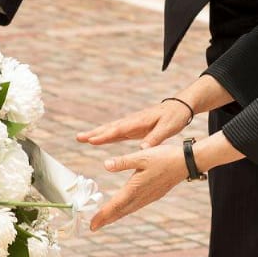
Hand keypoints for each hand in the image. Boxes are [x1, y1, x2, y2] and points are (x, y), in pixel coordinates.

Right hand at [77, 99, 191, 149]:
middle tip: (78, 137)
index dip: (105, 135)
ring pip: (111, 129)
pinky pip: (117, 132)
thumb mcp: (167, 128)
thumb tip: (142, 148)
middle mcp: (132, 122)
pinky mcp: (134, 127)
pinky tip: (98, 139)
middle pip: (110, 128)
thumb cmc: (174, 117)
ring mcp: (132, 124)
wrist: (179, 107)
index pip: (119, 130)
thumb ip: (155, 138)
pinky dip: (106, 135)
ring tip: (81, 138)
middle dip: (94, 133)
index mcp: (139, 122)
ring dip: (96, 134)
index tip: (92, 140)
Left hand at [90, 142, 186, 230]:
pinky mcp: (154, 194)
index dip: (102, 216)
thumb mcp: (142, 156)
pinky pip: (136, 206)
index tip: (92, 225)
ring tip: (105, 220)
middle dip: (106, 220)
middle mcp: (141, 196)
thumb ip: (123, 162)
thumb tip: (105, 165)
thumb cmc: (164, 157)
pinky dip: (126, 210)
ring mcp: (149, 197)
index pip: (115, 205)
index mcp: (135, 188)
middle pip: (120, 211)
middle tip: (93, 227)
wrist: (186, 163)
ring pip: (128, 210)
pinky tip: (125, 208)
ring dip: (116, 216)